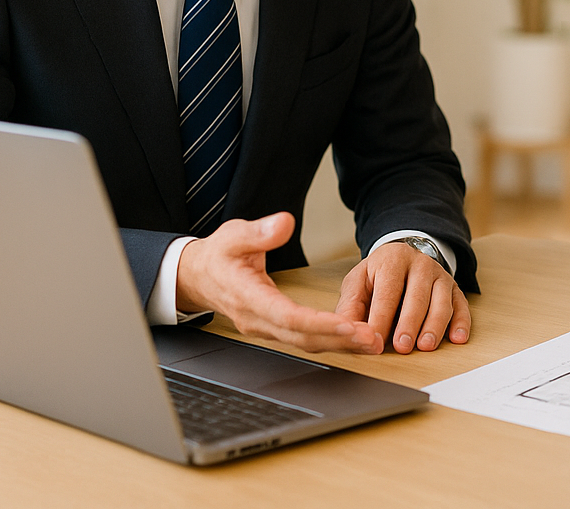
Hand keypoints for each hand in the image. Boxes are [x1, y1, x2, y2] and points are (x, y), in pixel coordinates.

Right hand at [175, 212, 378, 352]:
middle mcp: (257, 319)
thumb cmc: (218, 255)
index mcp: (247, 297)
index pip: (287, 316)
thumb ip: (259, 231)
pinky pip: (303, 339)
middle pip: (301, 337)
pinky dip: (329, 341)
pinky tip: (352, 338)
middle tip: (371, 338)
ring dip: (339, 344)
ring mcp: (264, 327)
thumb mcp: (234, 234)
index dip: (319, 323)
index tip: (348, 325)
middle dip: (338, 340)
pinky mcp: (272, 328)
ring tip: (371, 342)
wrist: (198, 276)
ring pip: (305, 342)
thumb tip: (284, 223)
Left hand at [335, 240, 471, 353]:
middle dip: (409, 323)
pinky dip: (461, 323)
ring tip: (426, 345)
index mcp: (393, 260)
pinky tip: (457, 338)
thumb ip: (351, 306)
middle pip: (417, 296)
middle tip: (402, 346)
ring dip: (435, 325)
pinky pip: (461, 305)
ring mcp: (440, 275)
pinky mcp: (454, 288)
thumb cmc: (378, 275)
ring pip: (442, 301)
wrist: (404, 256)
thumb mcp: (358, 282)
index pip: (387, 292)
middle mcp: (420, 264)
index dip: (381, 318)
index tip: (374, 341)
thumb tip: (348, 332)